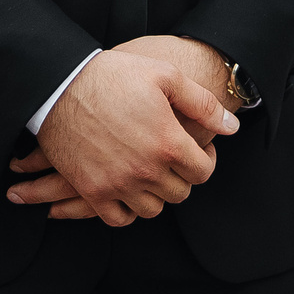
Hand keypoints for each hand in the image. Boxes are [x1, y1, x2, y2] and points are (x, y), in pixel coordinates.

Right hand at [6, 48, 234, 224]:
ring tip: (151, 173)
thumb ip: (203, 104)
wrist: (61, 85)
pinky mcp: (93, 191)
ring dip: (156, 194)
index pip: (203, 172)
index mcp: (168, 143)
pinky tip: (128, 189)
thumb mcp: (165, 76)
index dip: (205, 160)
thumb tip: (232, 127)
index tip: (197, 150)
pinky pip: (120, 218)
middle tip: (173, 159)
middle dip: (182, 176)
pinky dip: (127, 210)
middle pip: (180, 193)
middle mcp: (146, 170)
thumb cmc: (114, 76)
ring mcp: (118, 184)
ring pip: (153, 209)